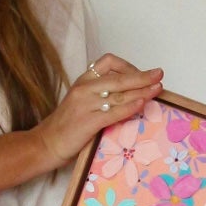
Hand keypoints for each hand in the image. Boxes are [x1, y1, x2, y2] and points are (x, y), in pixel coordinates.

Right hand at [36, 53, 162, 164]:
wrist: (46, 143)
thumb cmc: (66, 126)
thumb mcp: (82, 102)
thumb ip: (101, 95)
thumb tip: (131, 93)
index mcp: (83, 81)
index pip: (108, 62)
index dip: (128, 65)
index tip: (140, 74)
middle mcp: (84, 89)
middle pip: (119, 77)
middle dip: (143, 76)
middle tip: (159, 75)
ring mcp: (85, 104)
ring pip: (119, 94)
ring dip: (142, 90)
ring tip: (157, 89)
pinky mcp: (88, 122)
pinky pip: (113, 112)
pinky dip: (130, 107)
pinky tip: (142, 104)